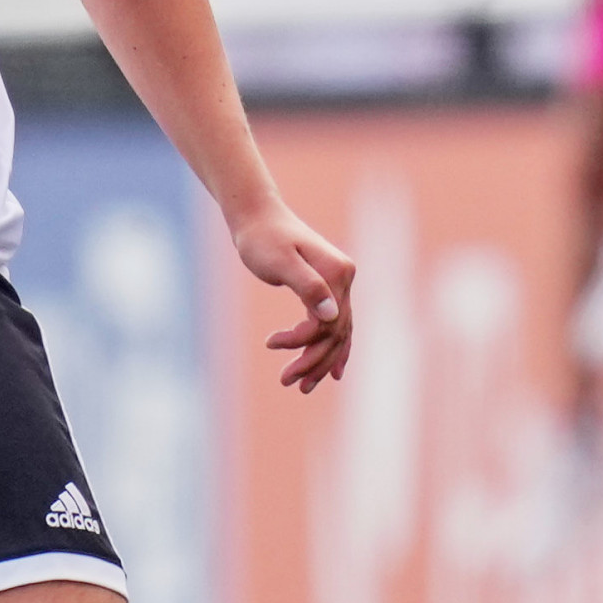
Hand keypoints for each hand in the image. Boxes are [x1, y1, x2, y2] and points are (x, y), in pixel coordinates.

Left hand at [231, 196, 353, 391]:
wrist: (257, 217)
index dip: (303, 340)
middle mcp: (345, 279)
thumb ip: (307, 286)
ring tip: (301, 386)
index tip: (271, 344)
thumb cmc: (261, 238)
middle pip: (337, 331)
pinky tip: (332, 371)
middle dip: (313, 361)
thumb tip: (330, 315)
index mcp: (337, 274)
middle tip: (287, 383)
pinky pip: (336, 324)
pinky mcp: (329, 287)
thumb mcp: (280, 261)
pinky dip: (333, 348)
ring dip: (321, 360)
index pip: (328, 321)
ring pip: (338, 332)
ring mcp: (340, 283)